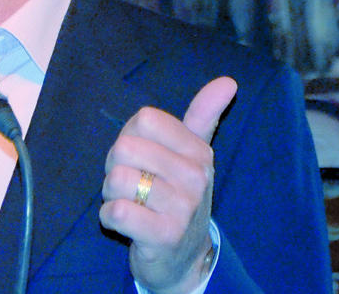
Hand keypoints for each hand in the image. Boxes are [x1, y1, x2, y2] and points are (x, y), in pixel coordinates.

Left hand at [99, 77, 238, 293]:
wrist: (185, 259)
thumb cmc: (178, 198)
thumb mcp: (193, 156)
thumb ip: (204, 115)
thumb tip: (229, 80)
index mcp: (198, 151)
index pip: (143, 119)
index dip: (129, 137)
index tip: (141, 158)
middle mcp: (195, 176)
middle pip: (125, 147)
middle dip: (115, 168)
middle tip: (133, 186)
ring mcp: (182, 207)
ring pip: (116, 179)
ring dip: (111, 195)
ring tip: (131, 204)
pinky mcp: (164, 235)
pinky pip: (117, 211)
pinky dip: (109, 217)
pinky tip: (125, 223)